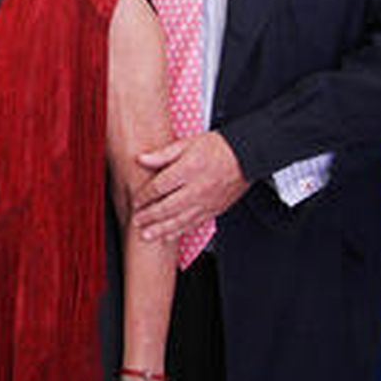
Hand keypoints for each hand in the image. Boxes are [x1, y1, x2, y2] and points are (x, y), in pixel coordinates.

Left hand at [133, 131, 248, 243]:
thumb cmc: (217, 148)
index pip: (159, 187)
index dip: (144, 195)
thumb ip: (163, 154)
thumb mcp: (187, 143)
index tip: (135, 200)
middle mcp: (196, 189)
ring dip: (161, 230)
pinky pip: (193, 224)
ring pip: (179, 220)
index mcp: (188, 170)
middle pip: (167, 207)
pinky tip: (168, 236)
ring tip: (146, 235)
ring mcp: (205, 202)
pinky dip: (179, 232)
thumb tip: (141, 159)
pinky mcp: (213, 210)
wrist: (246, 157)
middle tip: (135, 221)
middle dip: (149, 216)